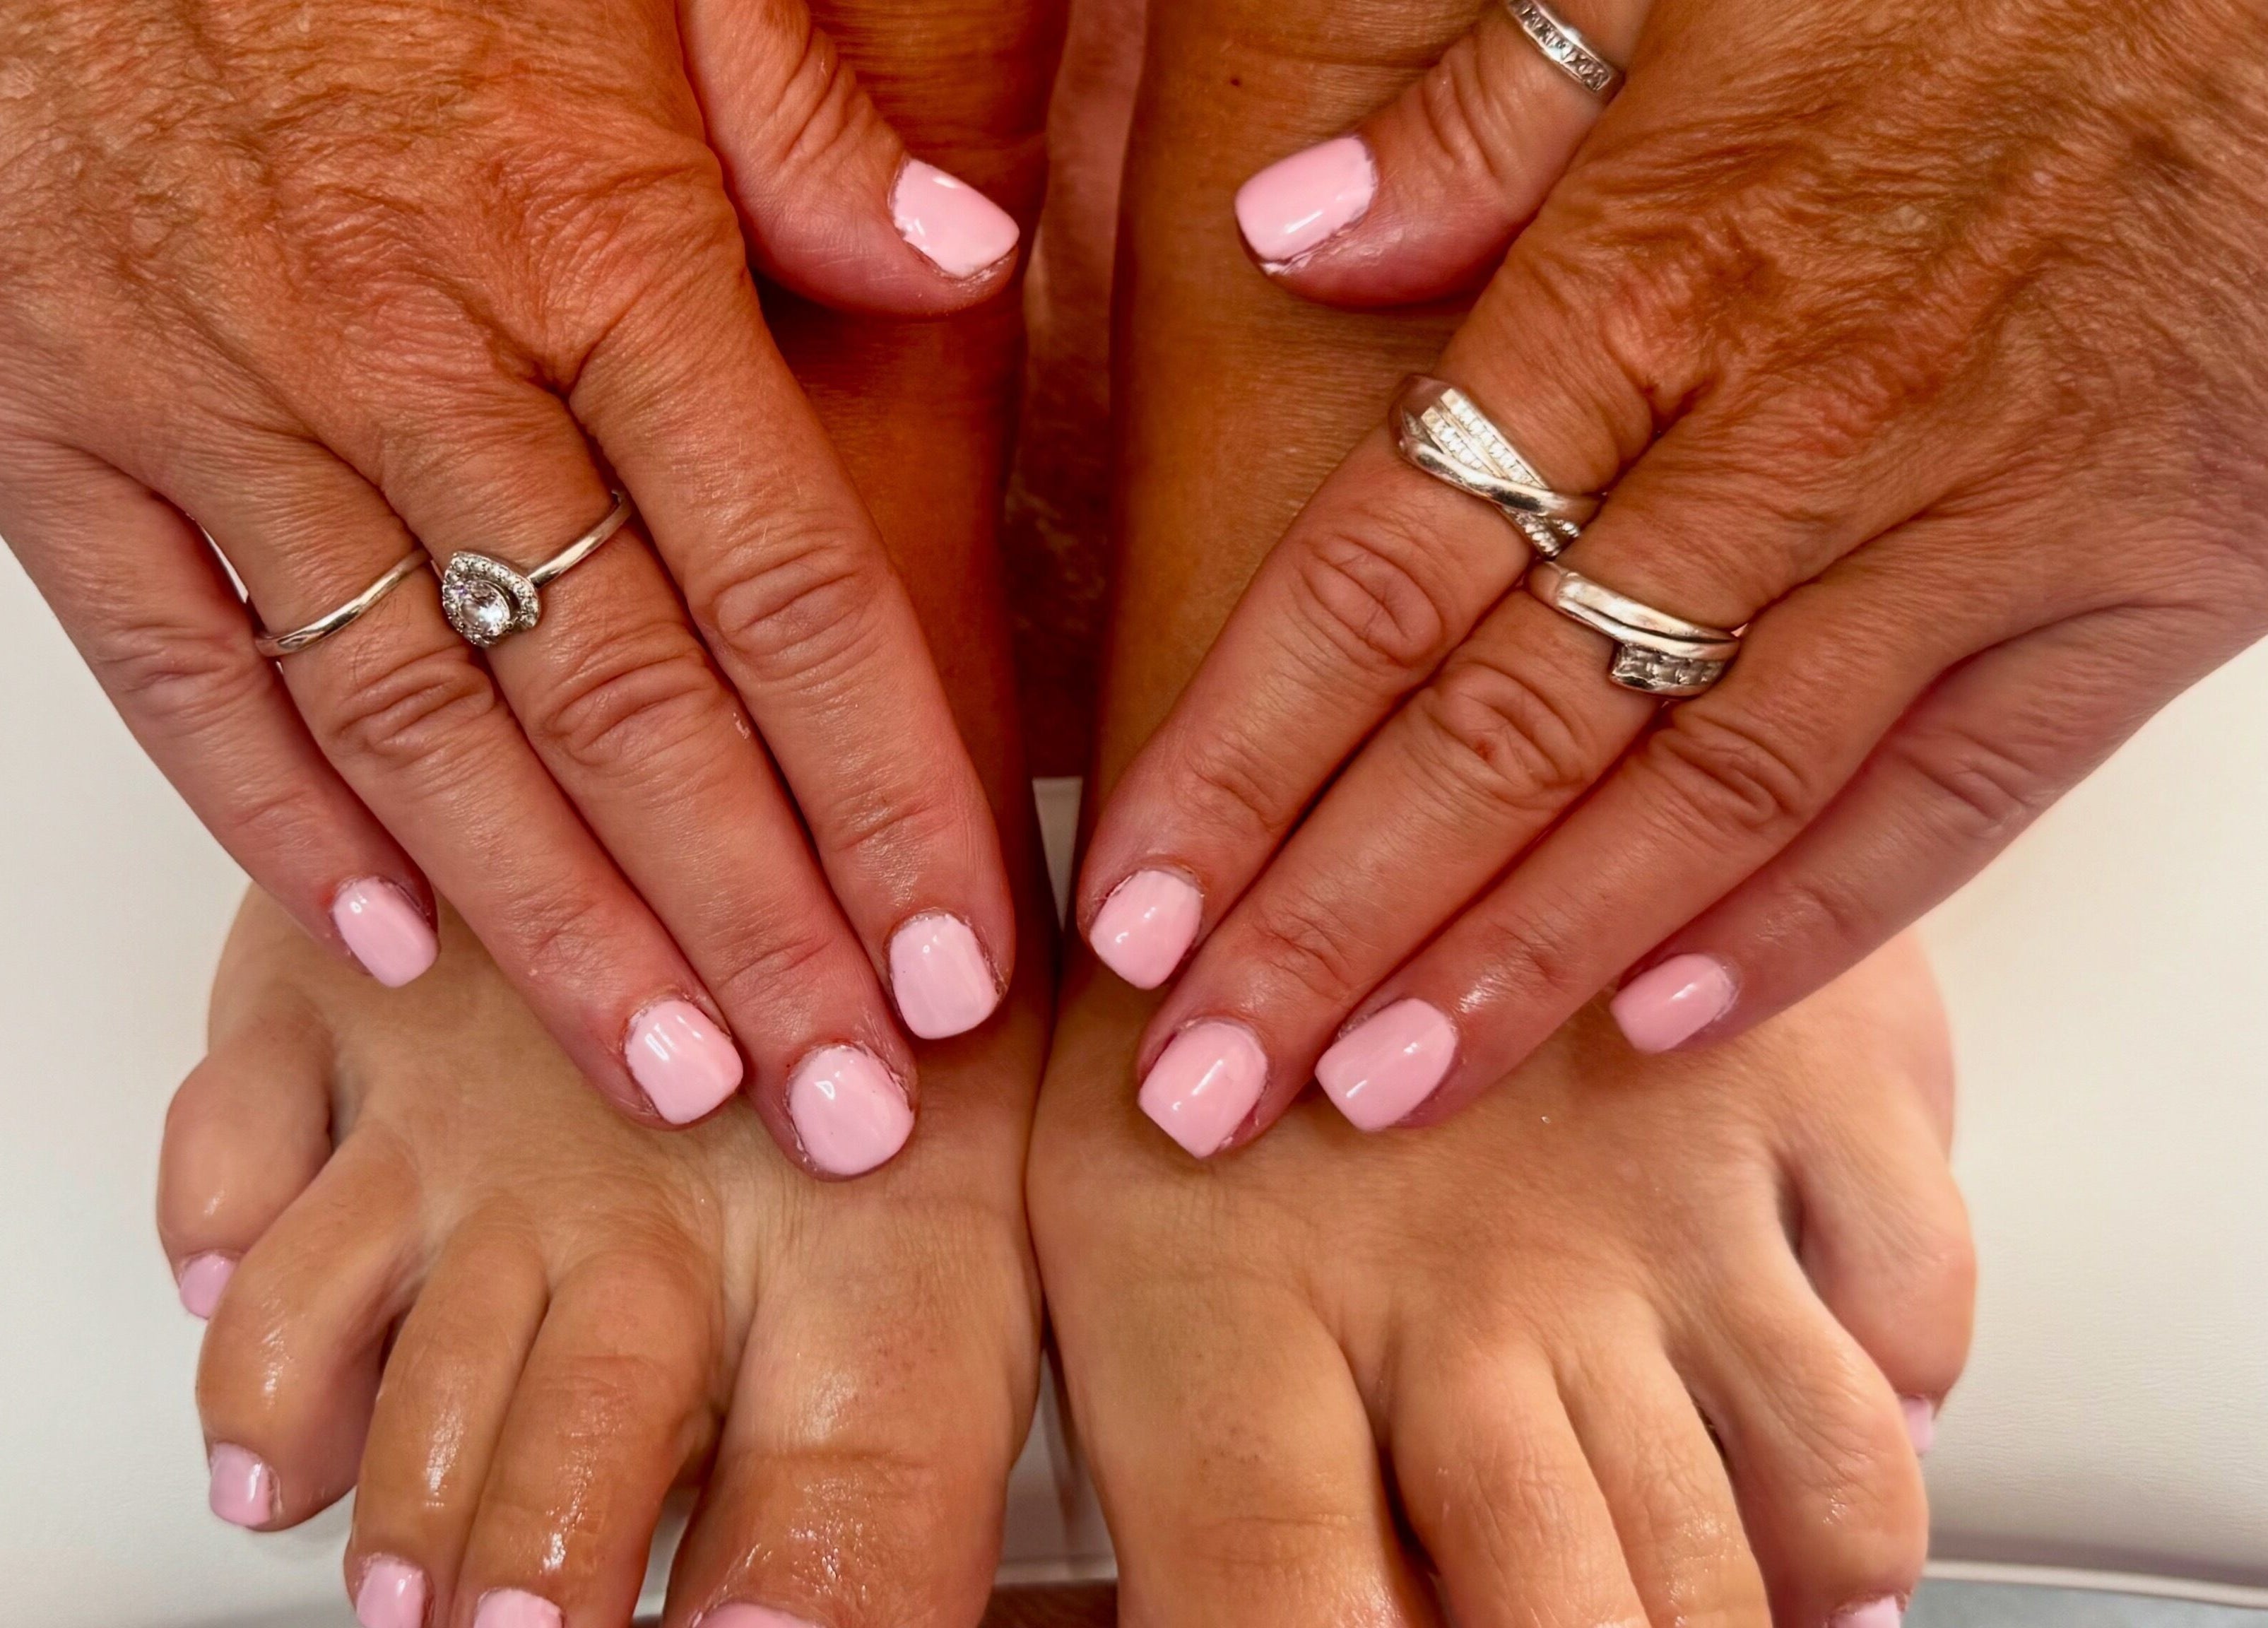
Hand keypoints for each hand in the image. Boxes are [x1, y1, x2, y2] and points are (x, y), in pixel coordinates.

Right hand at [0, 0, 1028, 1132]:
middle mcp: (415, 356)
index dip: (886, 789)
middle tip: (848, 1099)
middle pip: (627, 702)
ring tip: (676, 1080)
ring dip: (556, 927)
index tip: (957, 957)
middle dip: (754, 926)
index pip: (787, 582)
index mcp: (592, 240)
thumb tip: (960, 264)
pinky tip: (395, 944)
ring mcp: (221, 404)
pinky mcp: (60, 426)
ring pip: (420, 727)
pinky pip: (180, 662)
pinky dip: (278, 816)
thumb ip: (800, 123)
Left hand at [1078, 0, 2267, 1142]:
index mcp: (1650, 279)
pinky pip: (1955, 794)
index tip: (1132, 906)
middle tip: (1206, 1079)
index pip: (1381, 577)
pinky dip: (1814, 927)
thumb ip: (1489, 113)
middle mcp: (1788, 435)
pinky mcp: (2142, 586)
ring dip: (1527, 967)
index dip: (1241, 763)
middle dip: (1334, 926)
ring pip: (1705, 801)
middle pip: (1510, 731)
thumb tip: (1282, 234)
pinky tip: (1665, 1028)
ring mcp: (1971, 526)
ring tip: (1378, 1094)